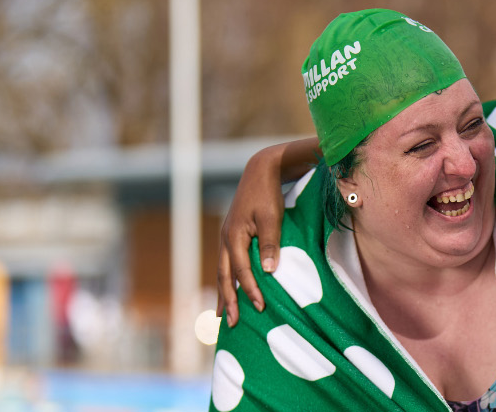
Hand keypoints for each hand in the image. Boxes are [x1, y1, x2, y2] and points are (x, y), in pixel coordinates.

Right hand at [216, 137, 319, 326]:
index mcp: (234, 236)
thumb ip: (270, 243)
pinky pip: (227, 264)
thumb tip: (267, 271)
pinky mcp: (232, 236)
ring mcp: (226, 238)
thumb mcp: (273, 217)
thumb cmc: (269, 194)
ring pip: (223, 272)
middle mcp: (225, 239)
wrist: (260, 171)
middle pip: (225, 276)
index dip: (251, 290)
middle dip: (228, 301)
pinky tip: (230, 291)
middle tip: (231, 324)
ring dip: (224, 294)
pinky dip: (228, 280)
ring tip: (223, 316)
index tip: (260, 307)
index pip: (242, 270)